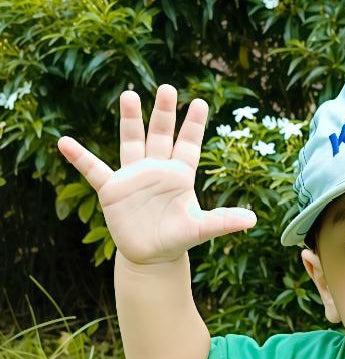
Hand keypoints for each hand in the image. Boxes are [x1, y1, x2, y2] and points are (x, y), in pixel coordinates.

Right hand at [57, 84, 256, 264]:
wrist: (151, 256)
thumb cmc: (177, 239)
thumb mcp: (201, 229)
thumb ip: (224, 221)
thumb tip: (252, 220)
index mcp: (179, 175)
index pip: (188, 144)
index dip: (193, 124)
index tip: (200, 101)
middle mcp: (156, 169)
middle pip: (160, 134)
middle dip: (163, 112)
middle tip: (167, 88)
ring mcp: (133, 177)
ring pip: (131, 142)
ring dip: (130, 121)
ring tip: (130, 95)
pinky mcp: (112, 190)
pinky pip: (93, 170)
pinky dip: (79, 157)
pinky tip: (64, 142)